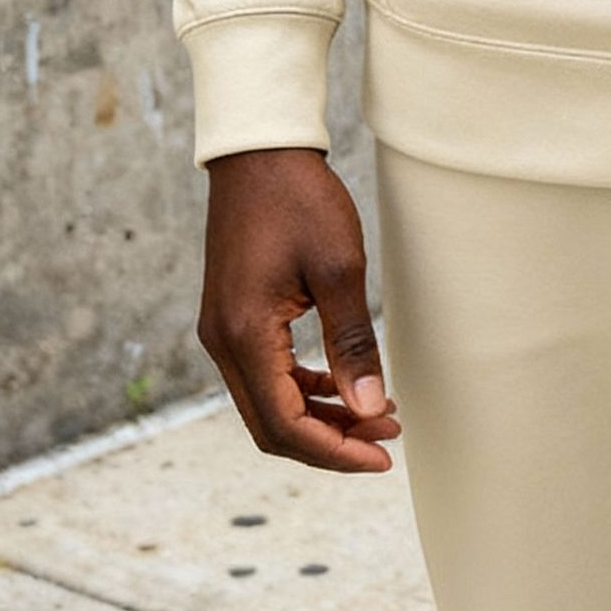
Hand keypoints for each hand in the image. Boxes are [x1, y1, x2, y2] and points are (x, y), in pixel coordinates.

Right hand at [198, 146, 398, 471]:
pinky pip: (267, 374)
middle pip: (272, 425)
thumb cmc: (299, 202)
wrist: (260, 154)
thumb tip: (370, 407)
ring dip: (321, 416)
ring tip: (378, 413)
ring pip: (269, 403)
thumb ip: (352, 344)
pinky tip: (345, 384)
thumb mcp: (339, 270)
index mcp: (244, 336)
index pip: (284, 424)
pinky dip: (305, 388)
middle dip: (331, 441)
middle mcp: (222, 343)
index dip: (334, 450)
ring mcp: (223, 332)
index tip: (382, 457)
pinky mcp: (233, 319)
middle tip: (387, 441)